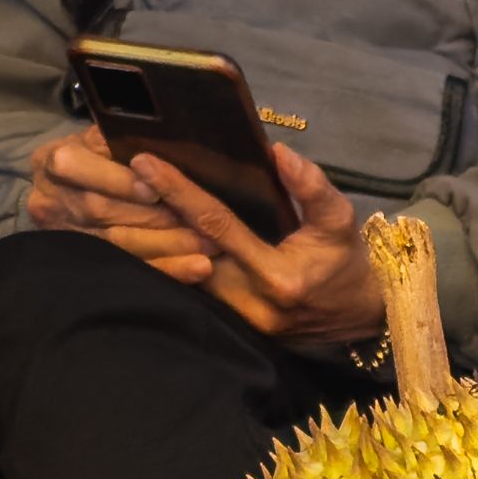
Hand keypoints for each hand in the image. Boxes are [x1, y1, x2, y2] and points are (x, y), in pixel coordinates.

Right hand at [22, 123, 211, 280]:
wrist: (78, 194)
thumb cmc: (105, 159)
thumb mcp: (104, 140)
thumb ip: (122, 139)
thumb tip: (159, 137)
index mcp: (53, 160)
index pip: (74, 166)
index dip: (115, 180)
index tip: (154, 190)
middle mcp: (50, 199)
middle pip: (100, 210)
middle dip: (152, 217)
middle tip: (199, 222)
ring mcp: (65, 234)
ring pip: (116, 244)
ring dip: (166, 246)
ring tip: (206, 246)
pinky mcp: (85, 264)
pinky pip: (129, 269)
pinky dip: (165, 269)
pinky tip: (196, 269)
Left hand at [132, 144, 384, 349]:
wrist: (357, 321)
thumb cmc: (345, 266)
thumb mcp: (340, 222)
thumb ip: (313, 188)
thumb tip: (279, 152)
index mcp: (277, 277)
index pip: (217, 226)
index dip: (179, 192)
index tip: (145, 162)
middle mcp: (251, 303)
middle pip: (187, 249)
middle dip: (153, 212)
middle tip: (121, 172)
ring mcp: (237, 320)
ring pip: (183, 270)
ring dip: (156, 234)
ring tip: (128, 195)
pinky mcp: (230, 325)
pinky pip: (193, 284)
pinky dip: (171, 255)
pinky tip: (152, 228)